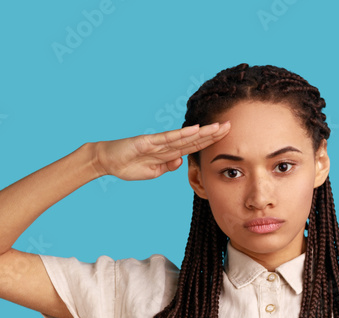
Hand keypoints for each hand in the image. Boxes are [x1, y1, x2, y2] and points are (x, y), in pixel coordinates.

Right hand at [90, 122, 230, 180]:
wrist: (107, 161)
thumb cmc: (128, 165)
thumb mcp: (152, 172)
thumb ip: (166, 166)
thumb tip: (180, 161)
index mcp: (168, 153)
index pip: (194, 146)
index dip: (210, 142)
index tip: (226, 137)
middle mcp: (166, 145)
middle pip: (194, 139)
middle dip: (213, 134)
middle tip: (231, 126)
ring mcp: (157, 142)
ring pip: (185, 137)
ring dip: (202, 132)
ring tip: (219, 127)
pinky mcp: (147, 142)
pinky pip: (167, 139)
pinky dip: (181, 135)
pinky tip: (195, 130)